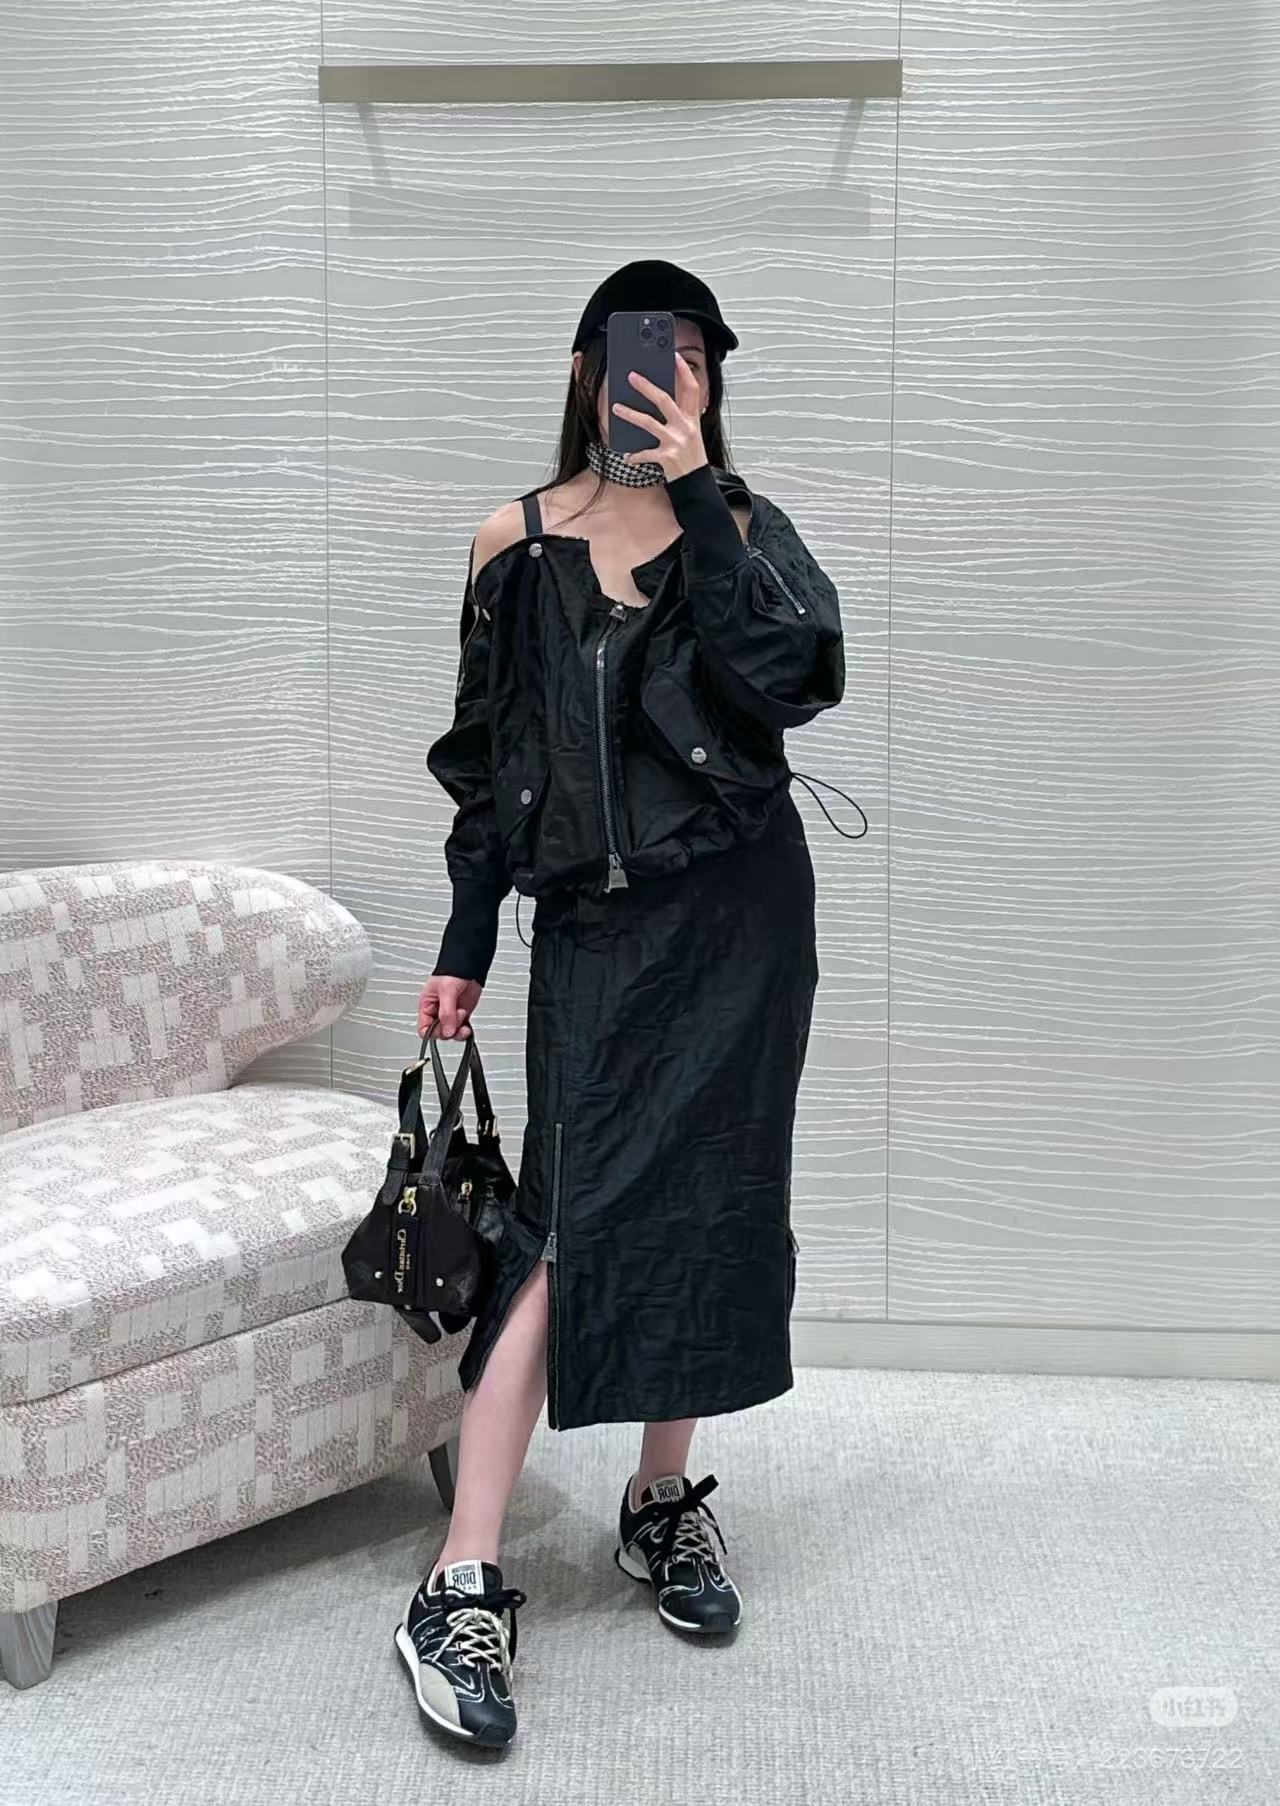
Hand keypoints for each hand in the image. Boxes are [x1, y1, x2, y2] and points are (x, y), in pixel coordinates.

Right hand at [418, 974, 482, 1039]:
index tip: (443, 1029)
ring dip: (458, 1030)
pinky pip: (461, 1030)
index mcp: (427, 1006)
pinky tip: (467, 1026)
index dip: (432, 1033)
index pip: (424, 1029)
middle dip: (449, 1028)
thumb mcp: (446, 991)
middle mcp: (437, 1013)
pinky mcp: (461, 1016)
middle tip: (456, 1015)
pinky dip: (465, 1031)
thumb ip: (446, 1013)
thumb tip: (447, 1032)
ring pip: (451, 1034)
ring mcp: (450, 1015)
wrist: (469, 967)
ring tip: (462, 1014)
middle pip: (439, 1033)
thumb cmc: (452, 972)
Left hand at [610, 351, 707, 481]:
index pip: (691, 389)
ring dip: (630, 414)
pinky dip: (634, 456)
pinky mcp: (667, 457)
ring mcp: (676, 442)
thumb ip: (680, 416)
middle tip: (631, 376)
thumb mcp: (691, 433)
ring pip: (649, 423)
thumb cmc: (691, 457)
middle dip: (646, 386)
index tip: (674, 357)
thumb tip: (659, 398)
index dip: (684, 371)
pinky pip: (645, 453)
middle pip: (664, 400)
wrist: (696, 483)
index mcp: (692, 419)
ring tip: (616, 408)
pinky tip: (627, 456)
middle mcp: (685, 427)